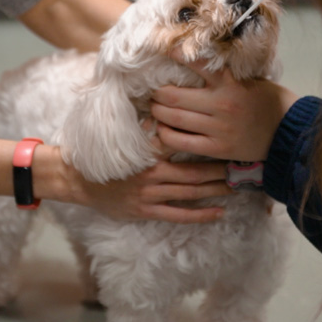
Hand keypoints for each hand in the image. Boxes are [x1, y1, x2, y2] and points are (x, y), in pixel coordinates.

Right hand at [38, 142, 230, 223]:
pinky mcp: (146, 210)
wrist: (77, 179)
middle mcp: (152, 172)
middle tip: (244, 165)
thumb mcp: (124, 133)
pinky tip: (218, 212)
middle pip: (195, 172)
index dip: (208, 142)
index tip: (229, 137)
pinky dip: (200, 214)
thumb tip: (171, 106)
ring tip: (238, 185)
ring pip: (191, 193)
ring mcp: (150, 194)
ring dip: (216, 190)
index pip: (185, 143)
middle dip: (221, 169)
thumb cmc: (104, 153)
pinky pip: (179, 214)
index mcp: (148, 149)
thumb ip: (149, 126)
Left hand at [150, 58, 297, 161]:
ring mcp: (218, 128)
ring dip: (157, 113)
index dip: (173, 55)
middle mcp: (221, 104)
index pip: (194, 63)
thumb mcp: (247, 79)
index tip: (162, 51)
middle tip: (151, 91)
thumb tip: (192, 61)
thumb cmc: (266, 101)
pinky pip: (181, 142)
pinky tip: (162, 130)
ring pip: (173, 119)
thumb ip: (222, 74)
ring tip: (154, 108)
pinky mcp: (218, 148)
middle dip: (156, 93)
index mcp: (229, 82)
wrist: (288, 131)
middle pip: (172, 97)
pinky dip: (166, 135)